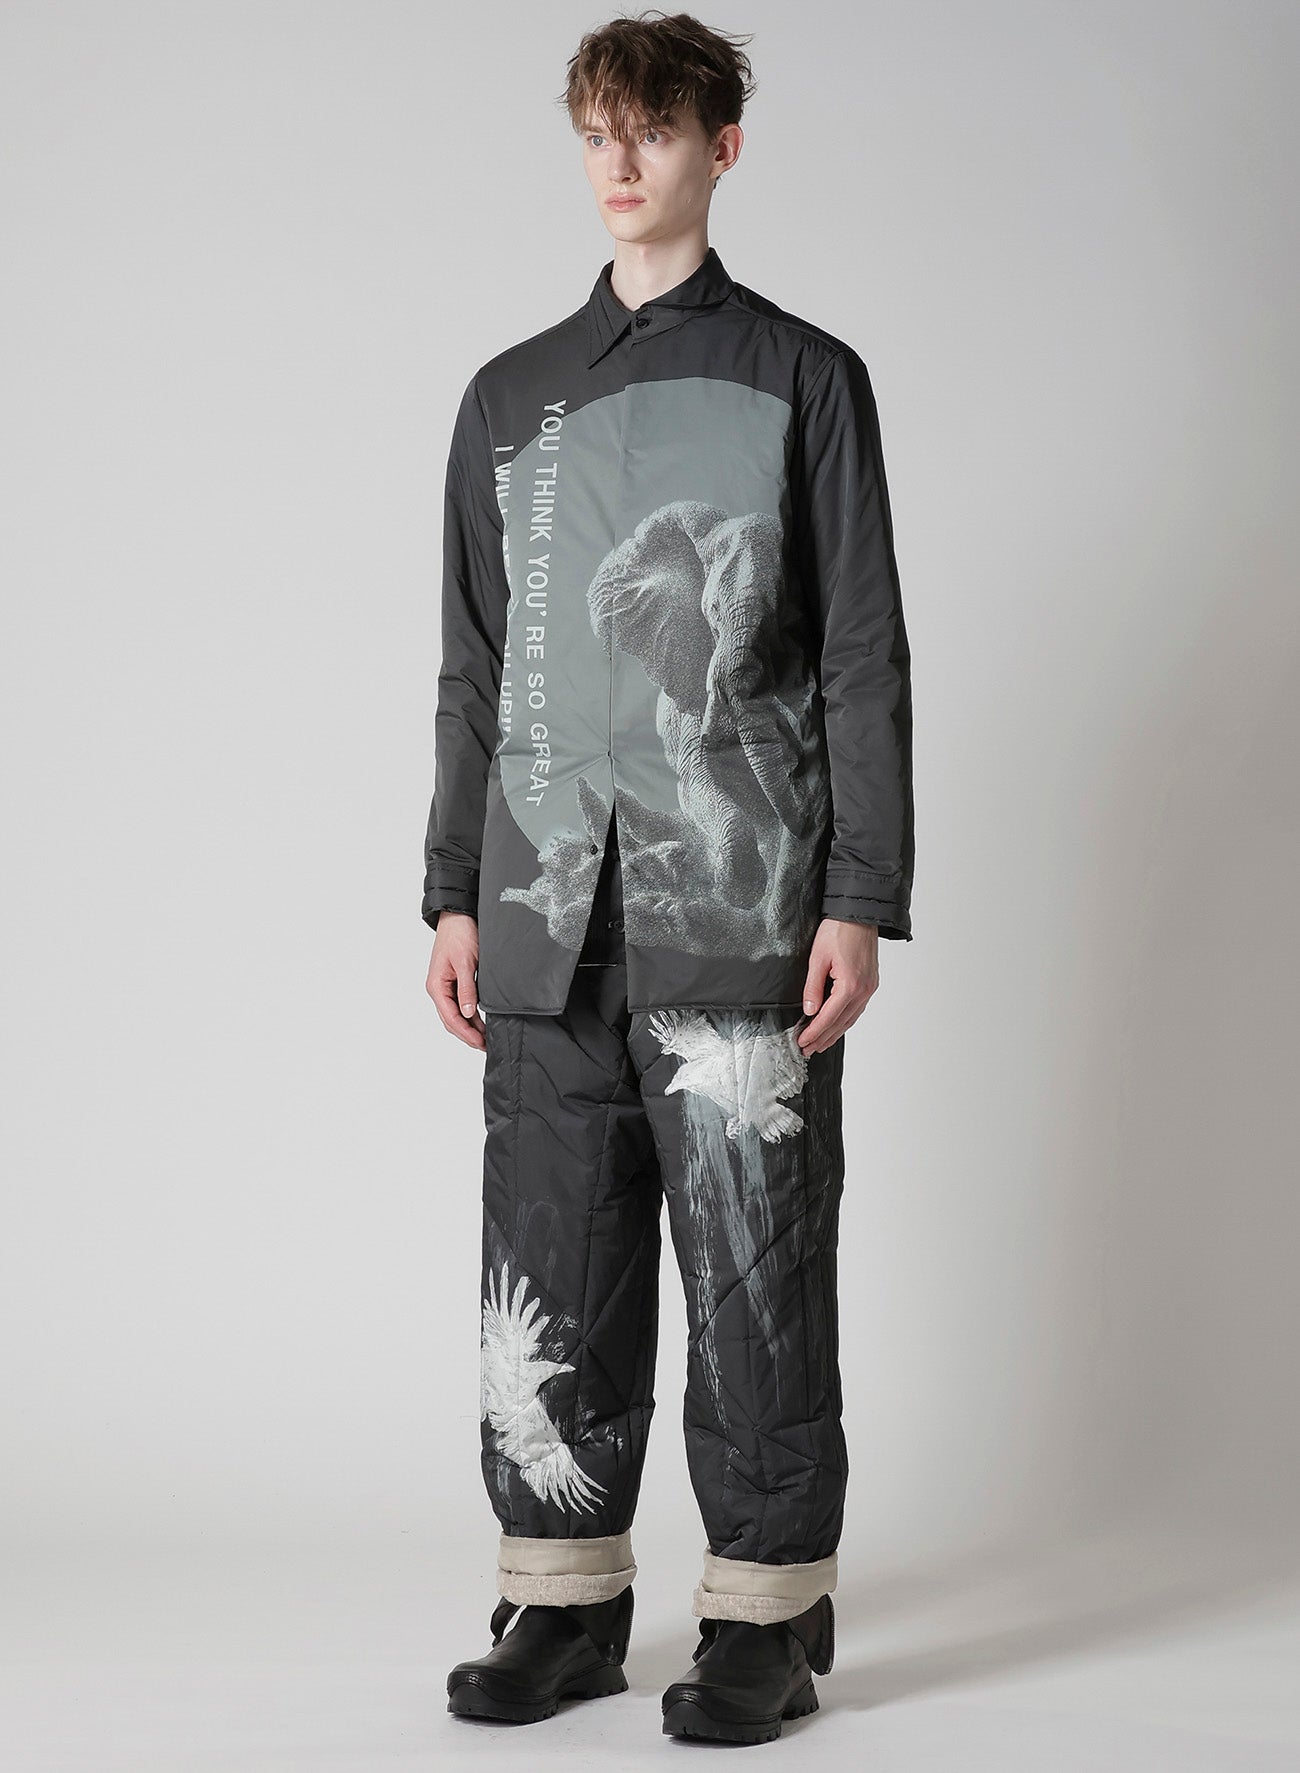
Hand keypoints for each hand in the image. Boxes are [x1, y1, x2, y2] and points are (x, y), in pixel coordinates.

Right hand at [426, 913, 484, 1050]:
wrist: (458, 915)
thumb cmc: (459, 934)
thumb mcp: (466, 962)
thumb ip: (466, 989)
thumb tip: (468, 1013)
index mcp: (437, 986)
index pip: (450, 1018)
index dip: (466, 1033)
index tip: (480, 1043)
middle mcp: (438, 988)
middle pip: (452, 1020)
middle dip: (468, 1035)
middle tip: (485, 1046)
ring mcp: (445, 986)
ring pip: (456, 1014)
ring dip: (470, 1027)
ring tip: (485, 1038)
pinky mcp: (454, 981)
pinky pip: (460, 1004)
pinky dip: (470, 1015)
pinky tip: (481, 1021)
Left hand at [797, 919, 879, 1053]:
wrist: (859, 913)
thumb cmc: (838, 930)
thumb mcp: (817, 958)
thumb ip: (812, 987)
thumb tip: (809, 1011)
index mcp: (850, 986)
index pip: (828, 1018)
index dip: (814, 1032)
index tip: (801, 1042)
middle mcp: (863, 991)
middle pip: (841, 1023)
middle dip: (823, 1038)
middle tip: (807, 1050)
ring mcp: (870, 988)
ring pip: (850, 1019)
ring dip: (834, 1033)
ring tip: (819, 1044)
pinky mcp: (870, 983)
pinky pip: (857, 1009)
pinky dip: (844, 1021)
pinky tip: (836, 1025)